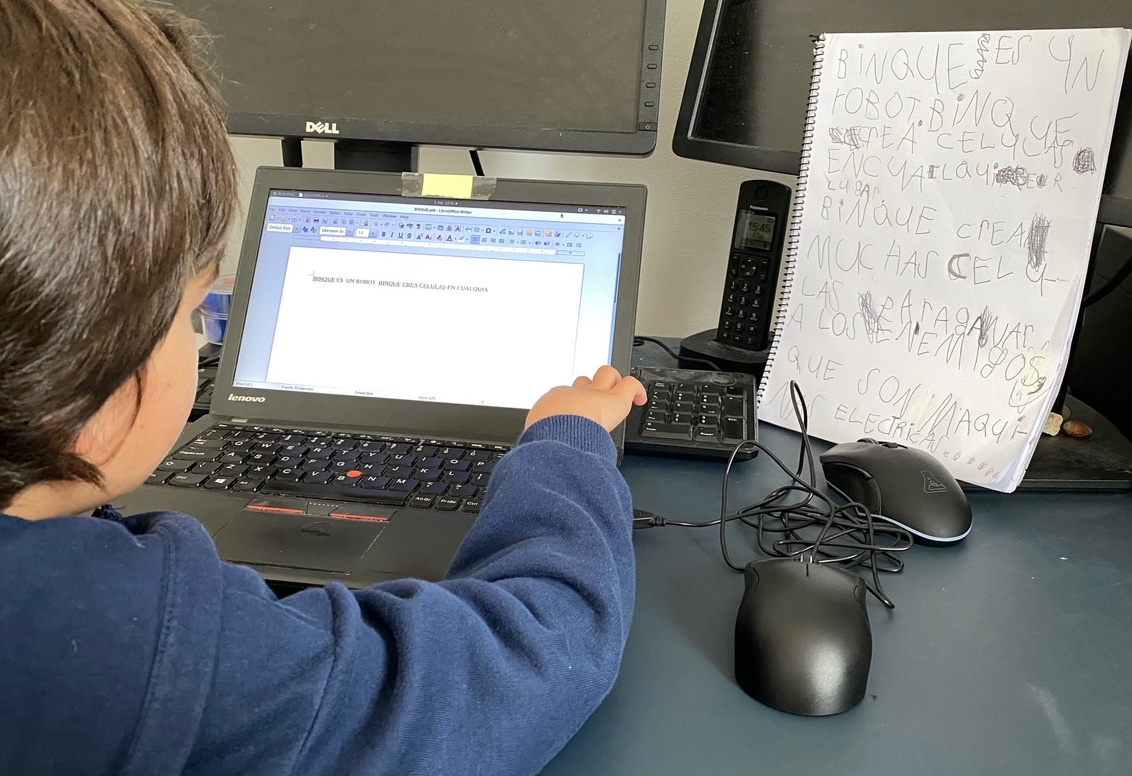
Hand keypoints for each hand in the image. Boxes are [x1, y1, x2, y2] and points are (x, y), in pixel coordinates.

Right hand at [525, 366, 647, 431]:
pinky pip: (630, 385)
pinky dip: (637, 390)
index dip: (571, 407)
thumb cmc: (544, 440)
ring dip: (613, 384)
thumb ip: (539, 443)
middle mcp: (573, 394)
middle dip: (590, 388)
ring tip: (617, 395)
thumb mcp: (535, 439)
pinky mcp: (615, 399)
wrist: (556, 434)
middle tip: (596, 400)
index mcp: (553, 404)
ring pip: (606, 375)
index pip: (563, 399)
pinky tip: (640, 398)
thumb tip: (536, 461)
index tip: (574, 418)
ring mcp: (595, 394)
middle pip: (583, 381)